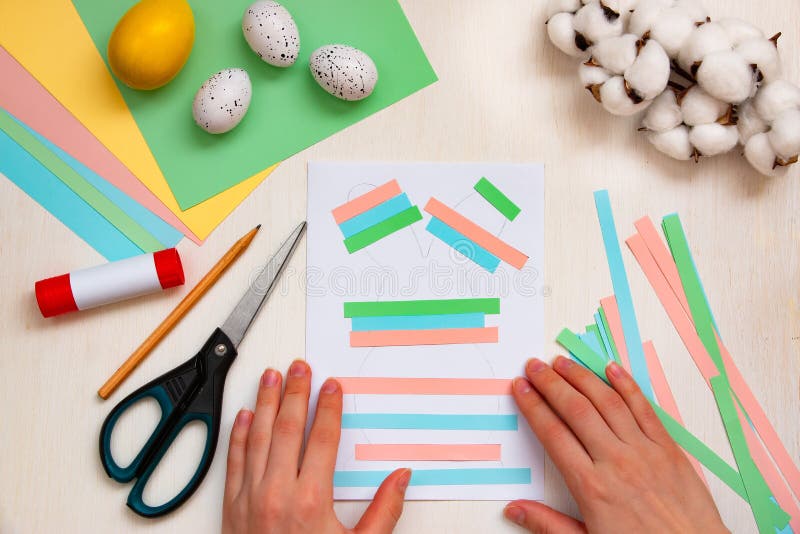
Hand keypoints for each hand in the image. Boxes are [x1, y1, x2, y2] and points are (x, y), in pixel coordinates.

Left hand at [222, 360, 409, 533]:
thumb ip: (383, 513)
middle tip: (299, 368)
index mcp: (311, 500)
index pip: (322, 439)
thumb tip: (401, 478)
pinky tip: (242, 417)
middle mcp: (276, 493)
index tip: (331, 387)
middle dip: (294, 393)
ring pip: (256, 438)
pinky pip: (233, 462)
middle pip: (286, 429)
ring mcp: (249, 499)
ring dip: (263, 404)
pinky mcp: (231, 509)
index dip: (328, 408)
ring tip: (269, 378)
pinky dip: (237, 436)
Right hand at [505, 356, 727, 532]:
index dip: (533, 407)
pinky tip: (612, 370)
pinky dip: (627, 386)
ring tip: (563, 363)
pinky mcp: (668, 449)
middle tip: (534, 367)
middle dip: (551, 384)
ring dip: (582, 378)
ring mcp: (644, 451)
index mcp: (591, 486)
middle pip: (575, 410)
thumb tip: (515, 510)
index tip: (521, 389)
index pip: (553, 434)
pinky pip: (644, 409)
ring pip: (607, 402)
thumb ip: (548, 524)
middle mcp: (616, 462)